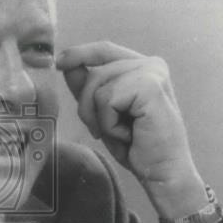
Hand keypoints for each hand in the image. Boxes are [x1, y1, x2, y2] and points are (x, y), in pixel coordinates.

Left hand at [55, 41, 208, 219]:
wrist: (163, 173)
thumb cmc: (138, 146)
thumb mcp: (104, 113)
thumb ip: (88, 87)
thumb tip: (67, 64)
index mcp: (144, 67)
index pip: (105, 50)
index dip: (80, 54)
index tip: (59, 62)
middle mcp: (152, 64)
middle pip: (94, 73)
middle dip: (88, 107)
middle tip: (108, 132)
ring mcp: (153, 73)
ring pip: (97, 86)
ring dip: (101, 119)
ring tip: (124, 133)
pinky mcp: (150, 86)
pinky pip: (106, 99)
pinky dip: (110, 123)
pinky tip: (130, 134)